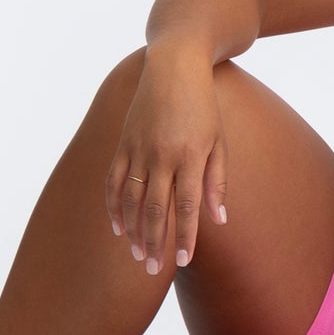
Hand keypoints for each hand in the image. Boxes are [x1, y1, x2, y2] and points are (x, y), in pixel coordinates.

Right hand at [105, 45, 227, 273]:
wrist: (174, 65)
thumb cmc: (204, 106)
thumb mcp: (219, 141)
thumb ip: (217, 181)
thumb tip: (219, 219)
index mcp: (191, 155)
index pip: (188, 205)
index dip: (186, 236)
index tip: (184, 261)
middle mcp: (162, 154)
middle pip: (157, 209)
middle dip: (155, 243)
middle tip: (153, 269)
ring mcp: (139, 148)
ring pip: (133, 200)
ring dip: (134, 231)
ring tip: (138, 256)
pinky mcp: (123, 143)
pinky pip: (114, 181)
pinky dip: (114, 206)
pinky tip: (118, 228)